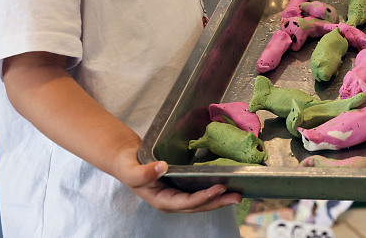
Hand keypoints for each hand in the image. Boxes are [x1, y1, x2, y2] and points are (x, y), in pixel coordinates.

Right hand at [115, 141, 241, 212]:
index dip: (203, 197)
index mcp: (162, 200)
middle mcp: (173, 200)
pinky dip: (214, 189)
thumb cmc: (128, 166)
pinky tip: (227, 184)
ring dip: (220, 198)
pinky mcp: (183, 186)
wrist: (128, 160)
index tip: (219, 188)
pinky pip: (201, 190)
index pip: (186, 202)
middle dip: (218, 201)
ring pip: (202, 200)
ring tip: (237, 194)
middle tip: (237, 196)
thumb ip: (144, 172)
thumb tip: (162, 166)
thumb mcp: (131, 170)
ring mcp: (178, 195)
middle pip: (199, 205)